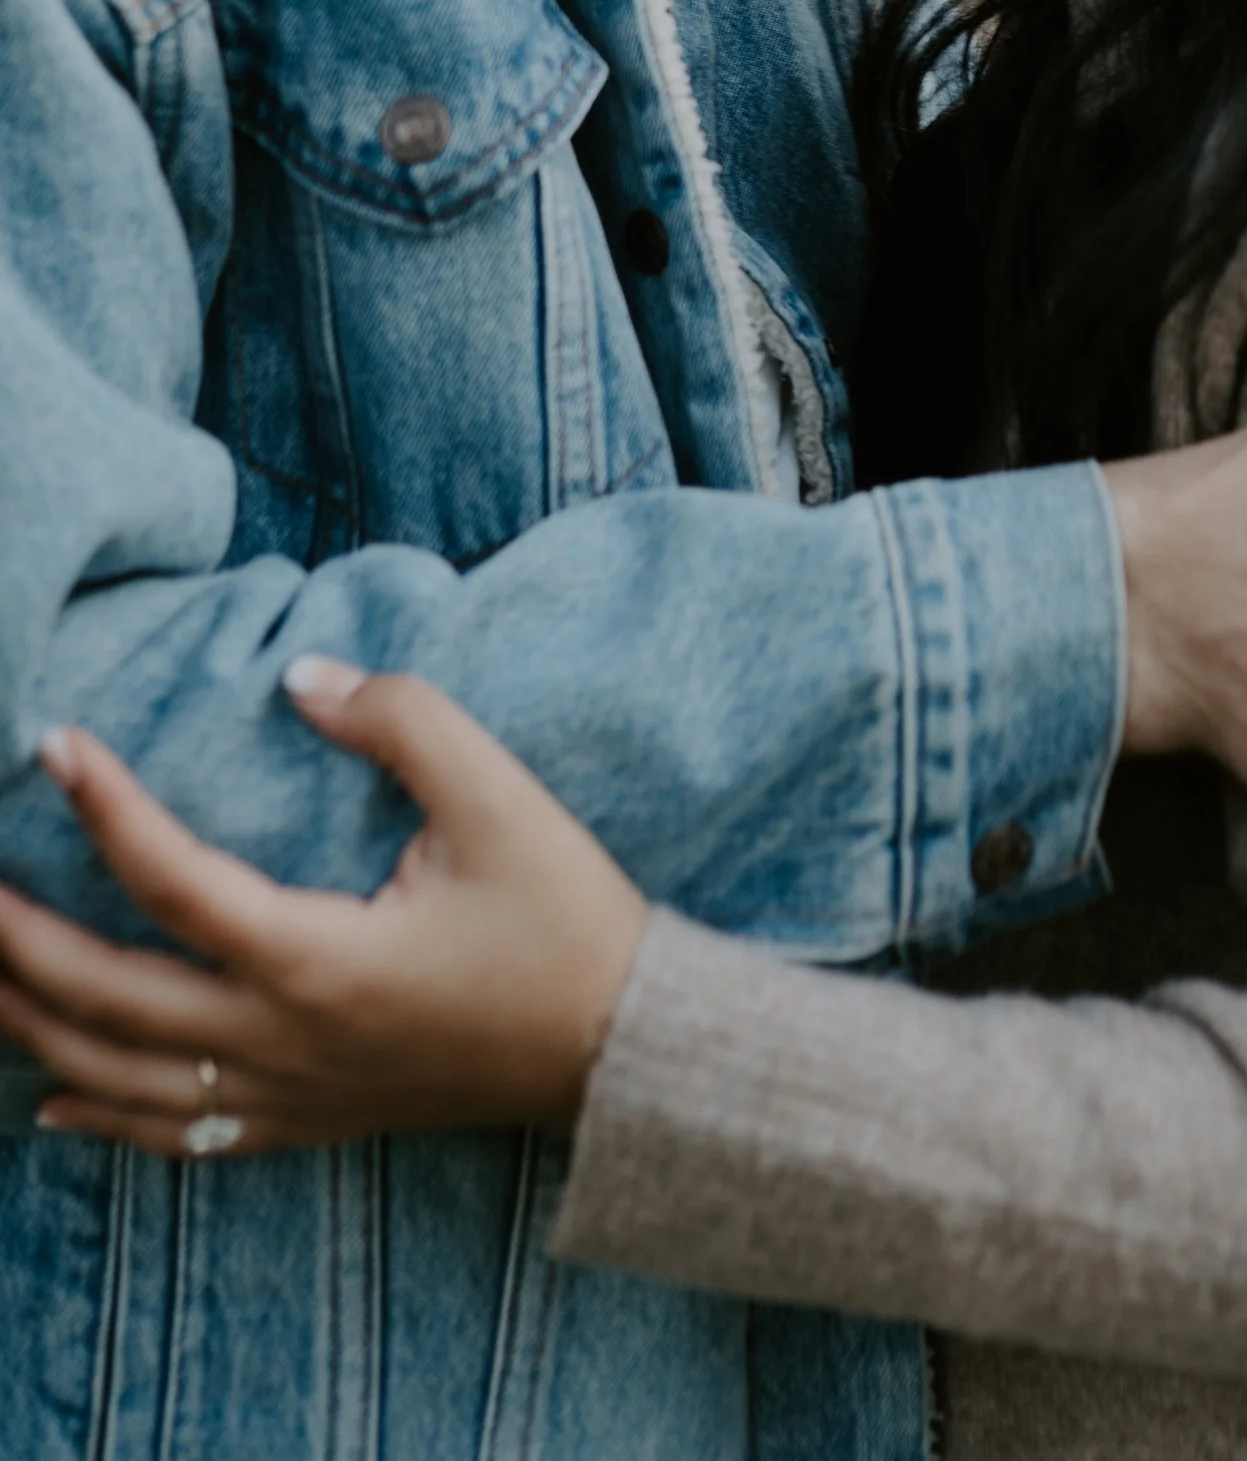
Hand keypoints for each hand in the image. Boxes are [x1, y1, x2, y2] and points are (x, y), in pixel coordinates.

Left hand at [0, 660, 646, 1158]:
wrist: (620, 1047)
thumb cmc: (564, 917)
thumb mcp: (501, 798)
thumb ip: (401, 721)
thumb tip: (301, 680)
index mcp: (319, 958)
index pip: (171, 880)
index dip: (103, 806)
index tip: (52, 742)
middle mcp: (281, 1040)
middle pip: (104, 998)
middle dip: (12, 941)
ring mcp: (289, 1093)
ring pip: (117, 1077)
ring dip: (32, 1024)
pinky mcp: (309, 1120)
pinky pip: (175, 1132)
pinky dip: (98, 1113)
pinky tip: (50, 1096)